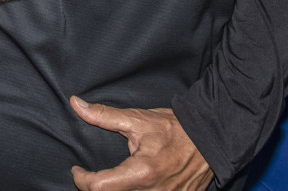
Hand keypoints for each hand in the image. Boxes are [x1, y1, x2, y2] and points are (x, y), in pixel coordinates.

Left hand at [70, 98, 213, 190]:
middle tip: (90, 175)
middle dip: (95, 188)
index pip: (99, 188)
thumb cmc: (175, 129)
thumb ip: (104, 116)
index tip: (77, 169)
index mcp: (142, 172)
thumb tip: (76, 104)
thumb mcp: (138, 119)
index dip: (82, 179)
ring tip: (108, 180)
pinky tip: (127, 185)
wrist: (210, 140)